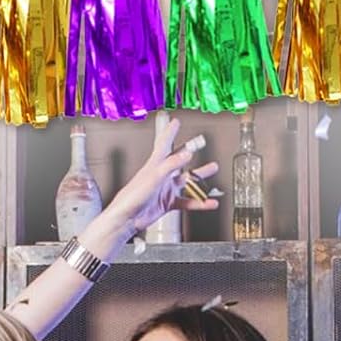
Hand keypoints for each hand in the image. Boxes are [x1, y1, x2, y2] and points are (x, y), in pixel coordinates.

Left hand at [104, 118, 218, 236]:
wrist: (127, 219)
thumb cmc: (133, 197)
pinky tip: (210, 203)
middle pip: (179, 161)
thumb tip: (187, 154)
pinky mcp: (168, 203)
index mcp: (155, 165)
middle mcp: (161, 176)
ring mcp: (165, 190)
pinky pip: (187, 202)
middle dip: (190, 150)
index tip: (175, 122)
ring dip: (200, 176)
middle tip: (201, 142)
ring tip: (213, 168)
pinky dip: (199, 203)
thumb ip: (171, 165)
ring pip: (187, 181)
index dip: (170, 132)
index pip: (164, 144)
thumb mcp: (154, 176)